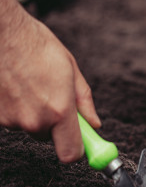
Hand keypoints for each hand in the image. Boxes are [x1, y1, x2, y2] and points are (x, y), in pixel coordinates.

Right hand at [0, 0, 100, 162]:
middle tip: (52, 95)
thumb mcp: (71, 70)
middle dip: (55, 122)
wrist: (1, 32)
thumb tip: (94, 124)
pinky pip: (13, 118)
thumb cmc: (37, 46)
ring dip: (34, 111)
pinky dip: (16, 106)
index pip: (70, 153)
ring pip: (30, 125)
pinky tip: (16, 85)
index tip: (82, 144)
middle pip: (50, 137)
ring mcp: (11, 120)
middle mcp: (34, 120)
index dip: (78, 151)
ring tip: (31, 83)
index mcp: (59, 111)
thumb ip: (84, 102)